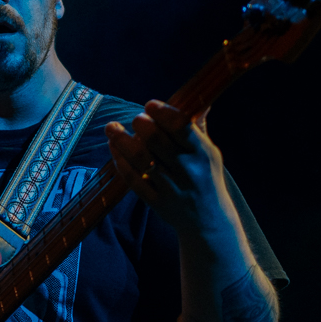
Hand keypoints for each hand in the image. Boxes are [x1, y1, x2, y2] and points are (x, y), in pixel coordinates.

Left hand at [104, 101, 228, 237]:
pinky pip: (133, 180)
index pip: (182, 128)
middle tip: (136, 119)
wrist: (208, 222)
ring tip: (111, 128)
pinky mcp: (156, 203)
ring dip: (122, 141)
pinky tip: (114, 148)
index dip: (163, 113)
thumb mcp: (209, 155)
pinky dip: (121, 162)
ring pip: (141, 160)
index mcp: (203, 154)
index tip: (150, 105)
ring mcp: (171, 188)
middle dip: (142, 125)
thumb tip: (199, 98)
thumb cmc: (205, 179)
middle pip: (157, 142)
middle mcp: (187, 170)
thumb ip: (198, 128)